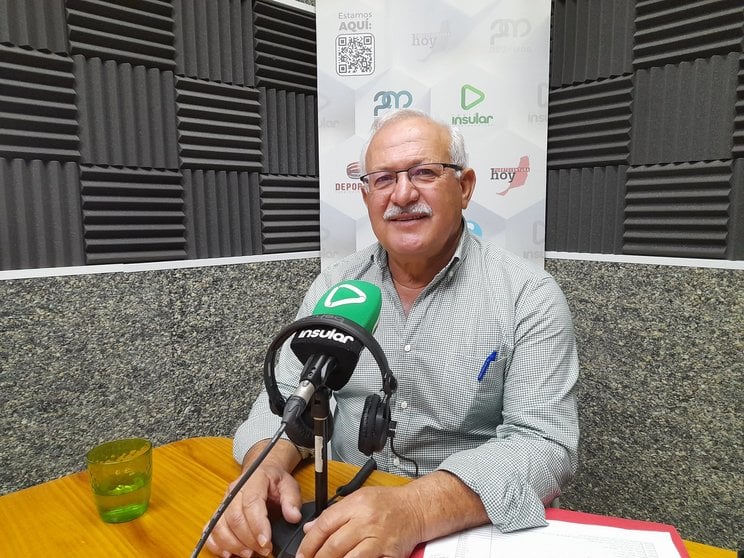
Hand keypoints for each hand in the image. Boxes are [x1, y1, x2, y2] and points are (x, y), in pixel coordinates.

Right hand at [206, 443, 302, 557]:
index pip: (251, 503)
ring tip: (248, 554)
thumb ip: (292, 499)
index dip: (257, 525)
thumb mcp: (289, 484)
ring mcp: (224, 501)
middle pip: (234, 517)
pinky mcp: (218, 512)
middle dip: (248, 539)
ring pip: (219, 525)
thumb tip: (293, 516)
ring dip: (232, 544)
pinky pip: (210, 529)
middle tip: (263, 551)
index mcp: (253, 479)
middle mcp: (235, 490)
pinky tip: (228, 554)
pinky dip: (216, 544)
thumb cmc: (274, 480)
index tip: (266, 543)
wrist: (262, 472)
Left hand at [296, 485, 423, 557]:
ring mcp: (379, 538)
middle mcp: (366, 521)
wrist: (417, 508)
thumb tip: (311, 527)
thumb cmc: (389, 503)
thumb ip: (334, 513)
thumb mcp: (359, 498)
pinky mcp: (390, 554)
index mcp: (356, 505)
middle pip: (334, 545)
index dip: (309, 543)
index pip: (325, 524)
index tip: (301, 555)